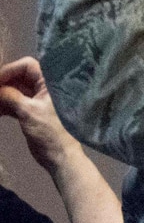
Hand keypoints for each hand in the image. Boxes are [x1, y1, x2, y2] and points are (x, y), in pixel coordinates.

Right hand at [1, 56, 122, 222]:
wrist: (60, 156)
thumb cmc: (50, 131)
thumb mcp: (28, 111)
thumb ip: (10, 96)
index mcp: (51, 83)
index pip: (27, 66)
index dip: (9, 70)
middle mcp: (46, 88)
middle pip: (19, 77)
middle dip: (3, 83)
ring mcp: (38, 100)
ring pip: (15, 90)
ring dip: (1, 95)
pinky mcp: (32, 111)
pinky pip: (14, 102)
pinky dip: (3, 105)